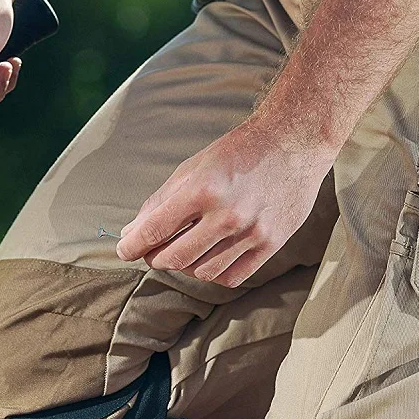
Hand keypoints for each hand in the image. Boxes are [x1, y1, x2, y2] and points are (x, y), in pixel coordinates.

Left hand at [115, 116, 334, 286]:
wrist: (294, 142)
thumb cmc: (239, 152)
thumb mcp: (193, 167)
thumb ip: (161, 202)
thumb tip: (131, 233)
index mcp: (203, 189)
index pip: (155, 231)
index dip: (132, 247)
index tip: (125, 250)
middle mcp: (228, 215)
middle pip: (176, 258)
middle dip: (156, 258)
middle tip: (153, 251)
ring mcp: (252, 232)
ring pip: (202, 272)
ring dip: (185, 266)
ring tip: (185, 250)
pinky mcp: (271, 244)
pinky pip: (232, 277)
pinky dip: (213, 273)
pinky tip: (210, 258)